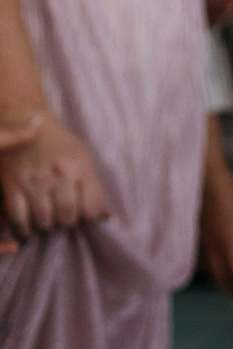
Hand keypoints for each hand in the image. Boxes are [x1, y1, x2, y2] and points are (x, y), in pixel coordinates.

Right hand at [0, 109, 111, 238]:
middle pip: (66, 214)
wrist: (24, 120)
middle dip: (67, 223)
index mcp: (80, 167)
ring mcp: (33, 180)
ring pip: (43, 218)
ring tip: (48, 222)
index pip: (90, 207)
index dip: (88, 219)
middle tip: (64, 221)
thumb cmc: (59, 143)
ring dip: (47, 226)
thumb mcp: (83, 157)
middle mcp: (58, 174)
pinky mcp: (11, 183)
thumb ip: (93, 187)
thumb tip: (105, 217)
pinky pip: (18, 216)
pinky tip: (28, 229)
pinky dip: (24, 228)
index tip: (83, 218)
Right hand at [197, 131, 232, 296]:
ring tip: (229, 288)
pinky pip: (198, 265)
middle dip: (231, 291)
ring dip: (219, 283)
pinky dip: (208, 273)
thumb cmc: (229, 198)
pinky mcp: (190, 242)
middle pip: (220, 280)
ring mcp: (197, 248)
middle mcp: (209, 252)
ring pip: (208, 274)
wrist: (203, 184)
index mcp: (226, 246)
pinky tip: (213, 273)